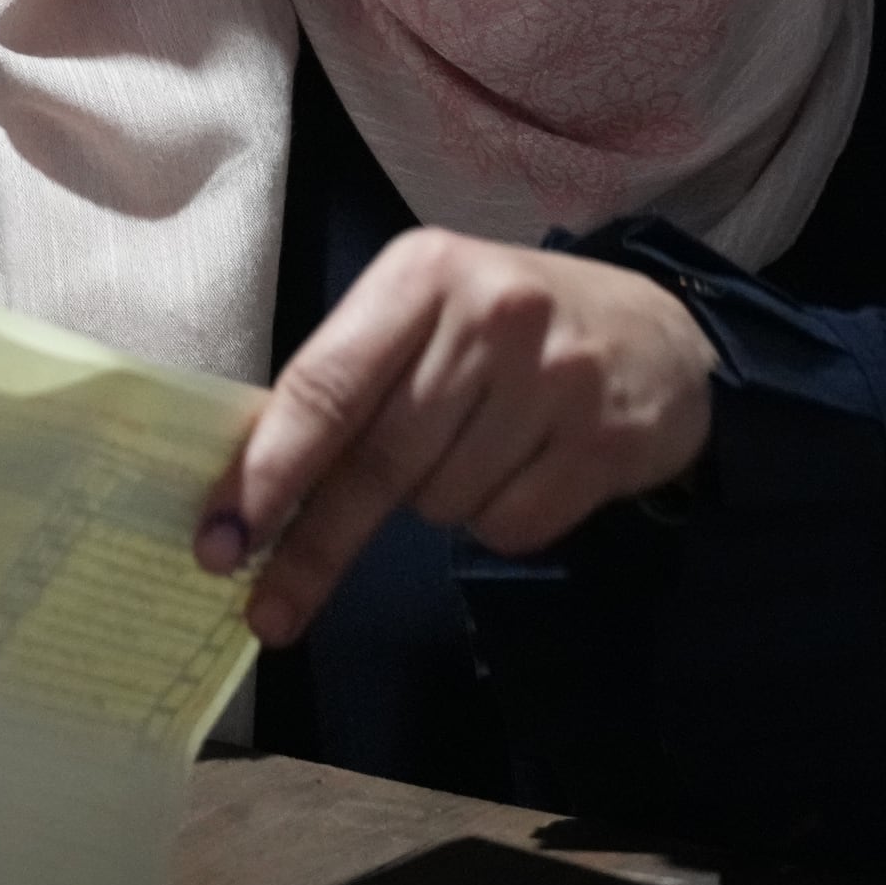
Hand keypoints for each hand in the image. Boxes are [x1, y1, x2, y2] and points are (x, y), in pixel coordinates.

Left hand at [197, 229, 715, 644]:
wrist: (661, 335)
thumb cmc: (508, 329)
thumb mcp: (426, 316)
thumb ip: (349, 379)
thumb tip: (251, 486)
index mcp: (423, 273)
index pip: (327, 384)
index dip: (268, 470)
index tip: (224, 537)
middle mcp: (489, 316)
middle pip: (376, 461)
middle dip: (314, 545)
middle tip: (267, 611)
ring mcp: (555, 379)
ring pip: (440, 503)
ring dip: (431, 506)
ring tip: (471, 452)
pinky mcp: (603, 442)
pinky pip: (506, 527)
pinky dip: (495, 521)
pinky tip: (523, 470)